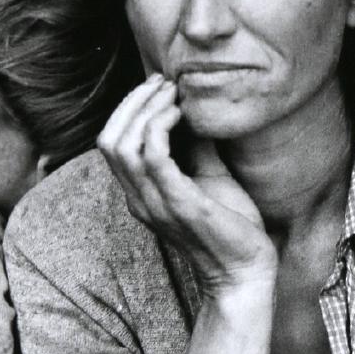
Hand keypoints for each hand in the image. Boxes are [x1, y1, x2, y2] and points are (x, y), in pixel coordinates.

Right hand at [97, 75, 276, 292]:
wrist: (246, 270)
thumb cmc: (229, 226)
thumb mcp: (208, 176)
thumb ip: (195, 147)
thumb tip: (195, 109)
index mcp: (141, 194)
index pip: (110, 144)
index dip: (128, 109)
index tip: (157, 87)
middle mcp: (139, 199)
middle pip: (109, 140)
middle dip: (132, 102)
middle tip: (163, 83)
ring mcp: (155, 203)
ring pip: (123, 145)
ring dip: (146, 109)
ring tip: (172, 94)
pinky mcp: (179, 204)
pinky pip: (153, 157)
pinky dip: (161, 126)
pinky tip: (182, 114)